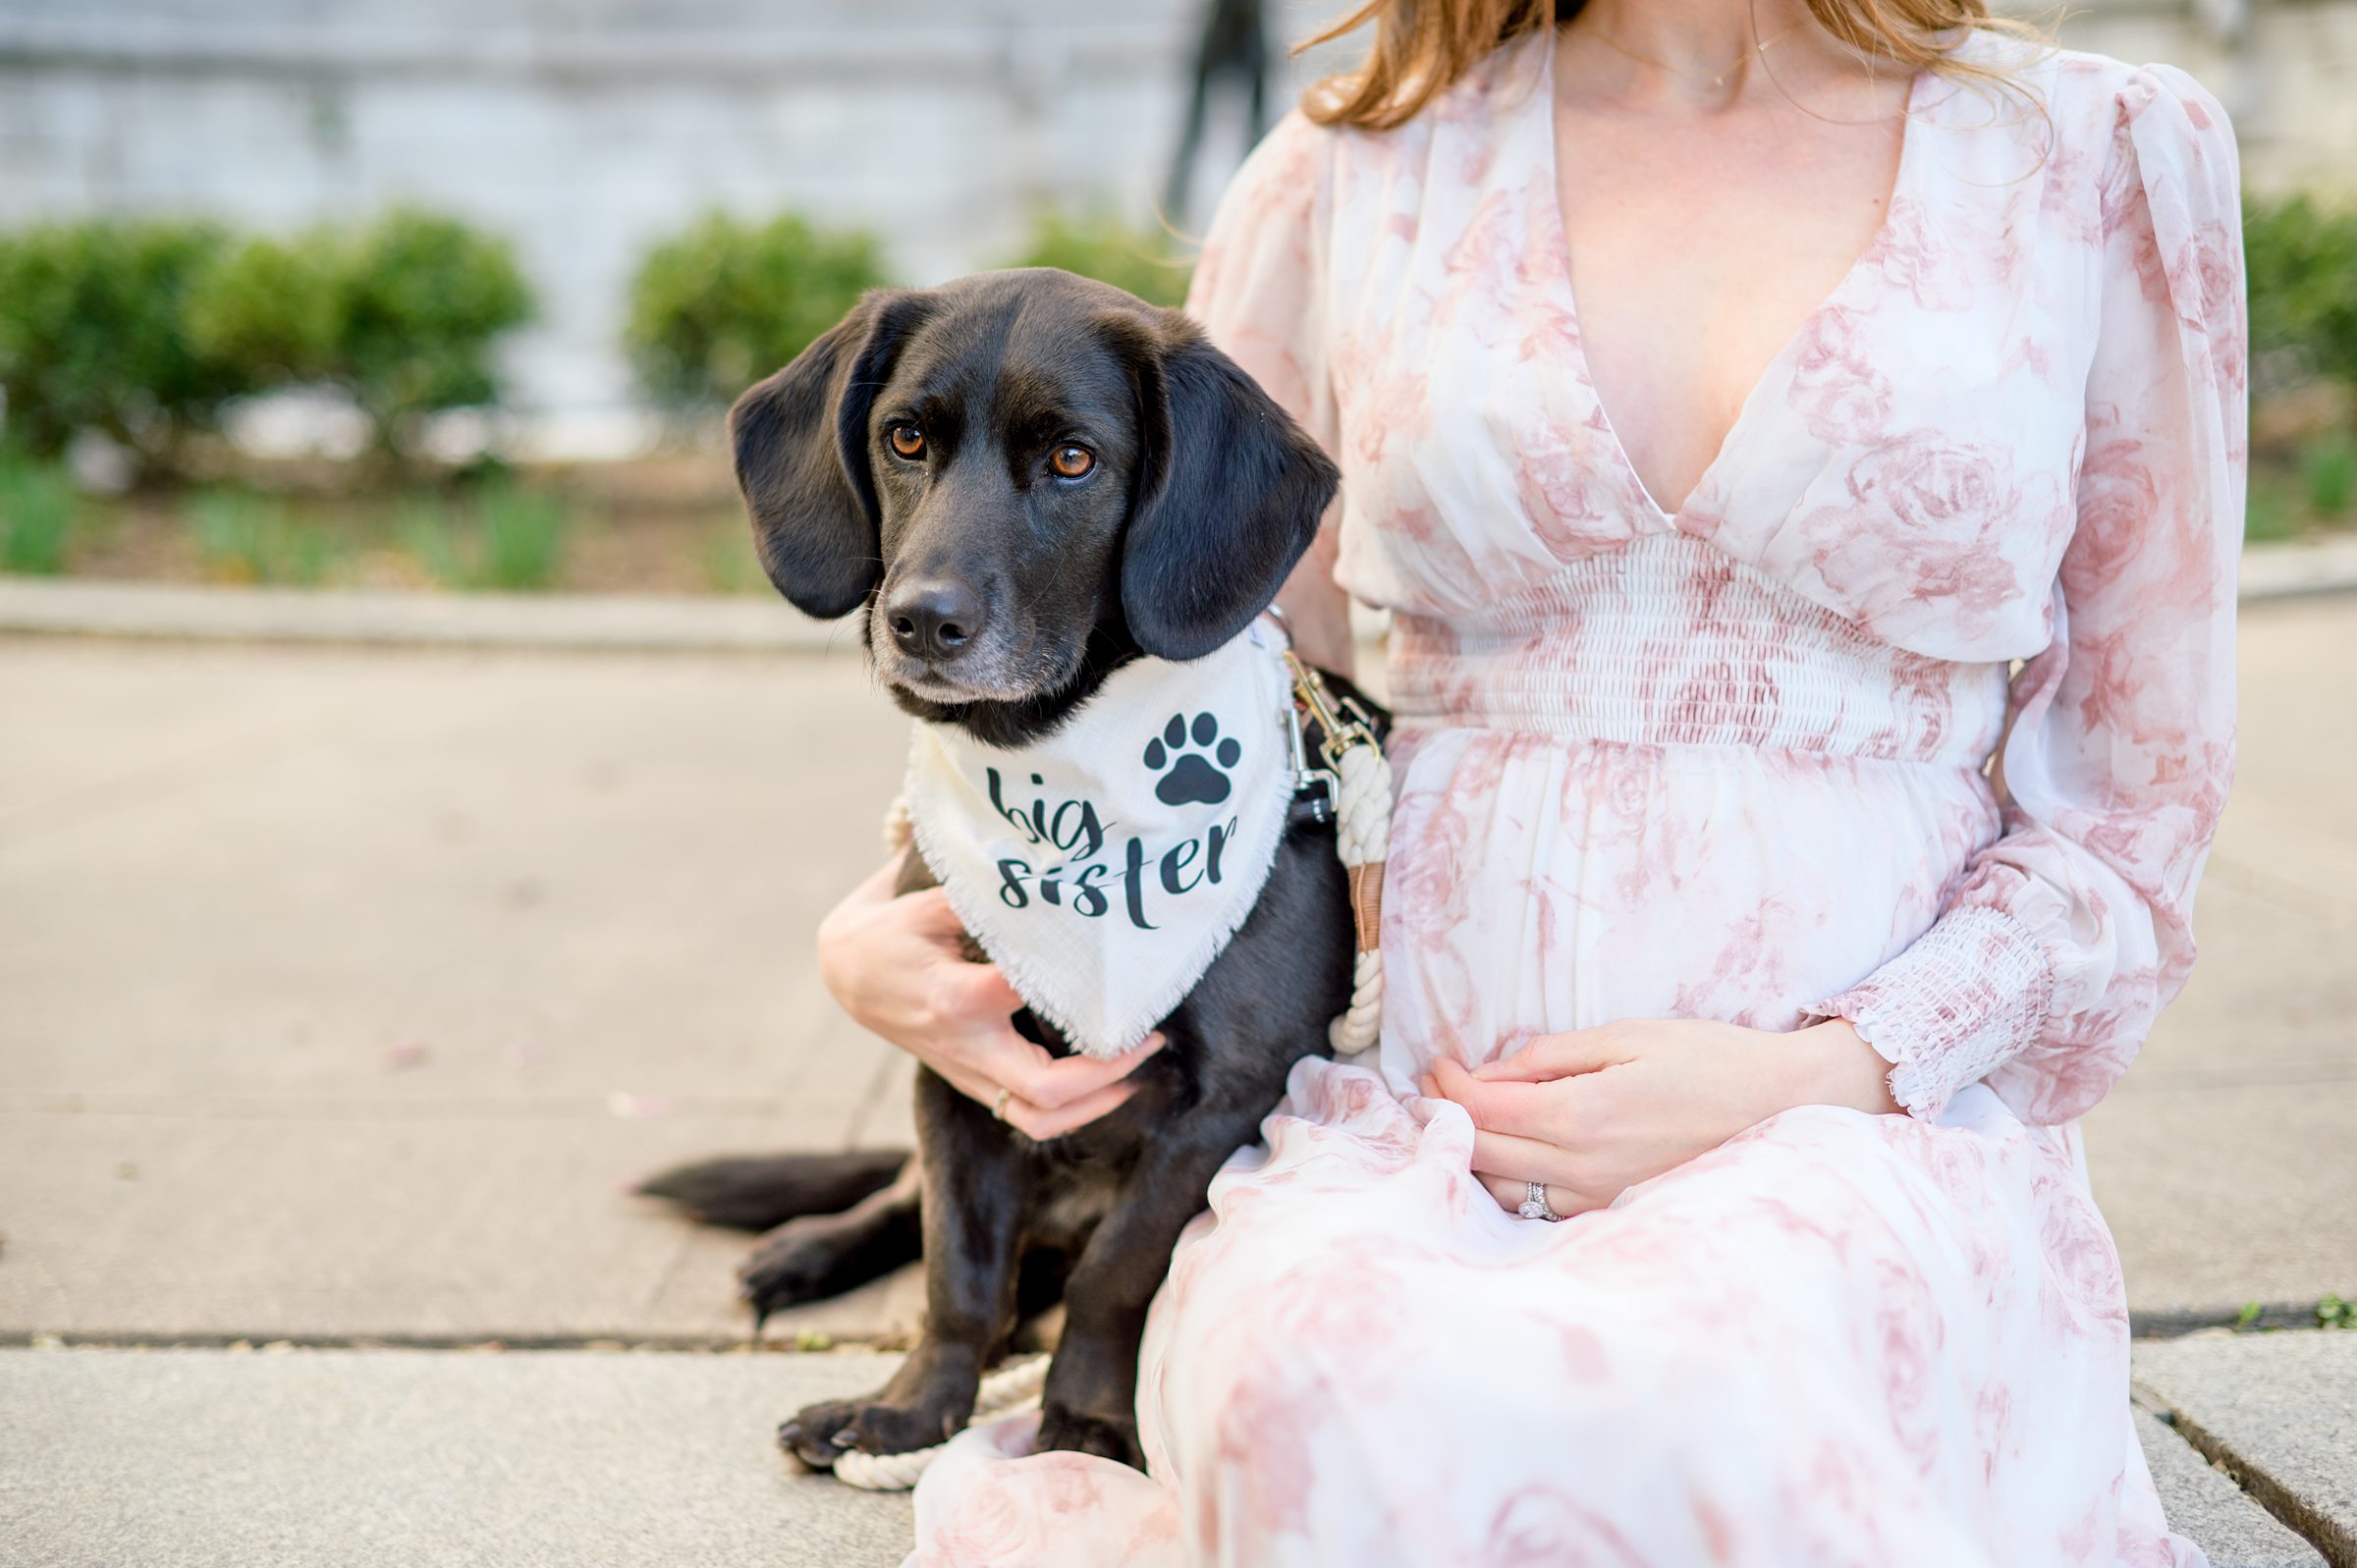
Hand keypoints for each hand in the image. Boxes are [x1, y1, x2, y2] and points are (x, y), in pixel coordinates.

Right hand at [816, 854, 1165, 1139]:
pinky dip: (1073, 1109)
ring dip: (1096, 1104)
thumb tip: (1055, 884)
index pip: (1028, 996)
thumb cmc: (892, 931)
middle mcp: (966, 1046)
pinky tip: (1108, 1083)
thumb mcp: (928, 901)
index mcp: (955, 998)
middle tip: (1151, 1036)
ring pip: (1039, 1117)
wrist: (846, 974)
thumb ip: (989, 900)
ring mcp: (968, 1071)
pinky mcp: (972, 1081)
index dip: (1078, 982)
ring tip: (1138, 1072)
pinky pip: (1027, 1115)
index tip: (1119, 960)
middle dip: (1109, 1070)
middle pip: (1046, 1088)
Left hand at [1416, 1018, 1898, 1217]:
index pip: (1483, 1109)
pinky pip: (1539, 1208)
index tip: (1435, 1063)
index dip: (1447, 1086)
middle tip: (1432, 1087)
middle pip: (1481, 1153)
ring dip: (1472, 1154)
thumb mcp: (1628, 1035)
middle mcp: (1583, 1167)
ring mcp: (1598, 1198)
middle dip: (1445, 1117)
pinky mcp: (1614, 1212)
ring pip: (1503, 1189)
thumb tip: (1492, 1071)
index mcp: (1582, 1115)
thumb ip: (1553, 1055)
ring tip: (1462, 1118)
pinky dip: (1509, 1181)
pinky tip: (1507, 1155)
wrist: (1786, 1109)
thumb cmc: (1712, 1060)